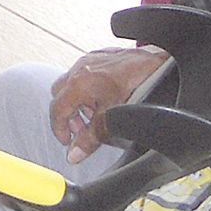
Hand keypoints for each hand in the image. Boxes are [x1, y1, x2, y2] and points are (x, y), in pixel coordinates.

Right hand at [49, 47, 169, 160]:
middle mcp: (79, 69)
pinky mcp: (98, 56)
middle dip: (68, 115)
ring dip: (77, 101)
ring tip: (94, 114)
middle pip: (59, 96)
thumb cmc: (136, 83)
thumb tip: (75, 154)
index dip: (59, 130)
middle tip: (81, 129)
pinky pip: (83, 74)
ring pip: (71, 84)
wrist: (154, 62)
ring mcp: (87, 60)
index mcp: (78, 84)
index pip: (56, 109)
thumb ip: (91, 137)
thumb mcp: (112, 117)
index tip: (67, 141)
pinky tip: (103, 97)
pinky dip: (87, 89)